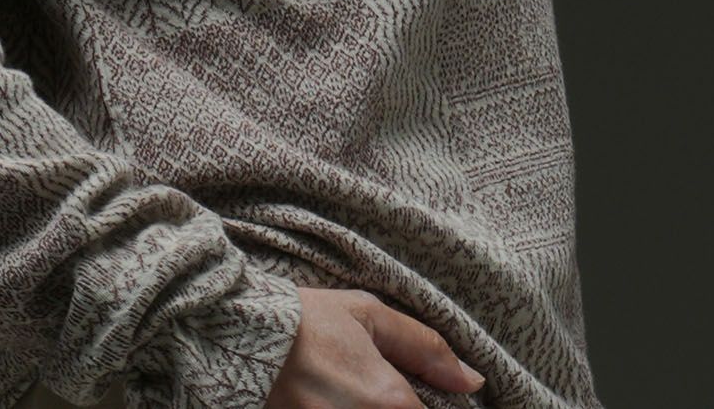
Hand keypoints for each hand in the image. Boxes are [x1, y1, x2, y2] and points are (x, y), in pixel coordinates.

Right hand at [266, 287, 485, 408]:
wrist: (241, 338)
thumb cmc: (306, 322)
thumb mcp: (366, 315)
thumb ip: (423, 347)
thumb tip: (472, 380)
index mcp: (389, 402)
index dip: (438, 404)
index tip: (422, 392)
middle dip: (404, 402)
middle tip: (376, 383)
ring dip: (373, 405)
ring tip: (354, 387)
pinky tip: (336, 397)